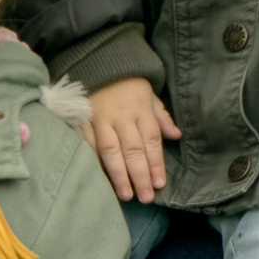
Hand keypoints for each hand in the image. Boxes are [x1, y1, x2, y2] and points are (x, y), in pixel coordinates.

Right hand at [79, 76, 178, 202]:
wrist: (96, 61)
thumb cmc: (127, 83)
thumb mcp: (149, 95)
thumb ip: (161, 116)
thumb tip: (176, 135)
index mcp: (141, 110)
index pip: (151, 141)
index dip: (156, 163)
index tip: (160, 184)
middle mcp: (121, 117)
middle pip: (132, 149)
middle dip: (140, 175)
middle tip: (146, 197)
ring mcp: (100, 119)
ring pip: (110, 150)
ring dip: (118, 174)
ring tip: (125, 194)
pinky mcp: (81, 119)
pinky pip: (87, 143)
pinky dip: (93, 160)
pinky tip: (99, 176)